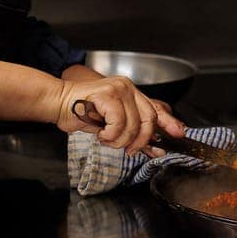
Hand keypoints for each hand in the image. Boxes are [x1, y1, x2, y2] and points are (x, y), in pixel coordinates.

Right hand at [55, 78, 186, 154]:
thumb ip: (131, 133)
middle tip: (129, 150)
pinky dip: (110, 134)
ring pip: (132, 125)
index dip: (168, 123)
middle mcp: (127, 88)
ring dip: (119, 140)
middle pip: (148, 119)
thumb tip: (151, 148)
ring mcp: (118, 89)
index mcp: (130, 93)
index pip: (155, 109)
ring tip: (106, 139)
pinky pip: (118, 123)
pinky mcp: (107, 93)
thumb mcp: (110, 125)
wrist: (58, 102)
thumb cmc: (81, 113)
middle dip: (140, 141)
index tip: (179, 134)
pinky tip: (100, 132)